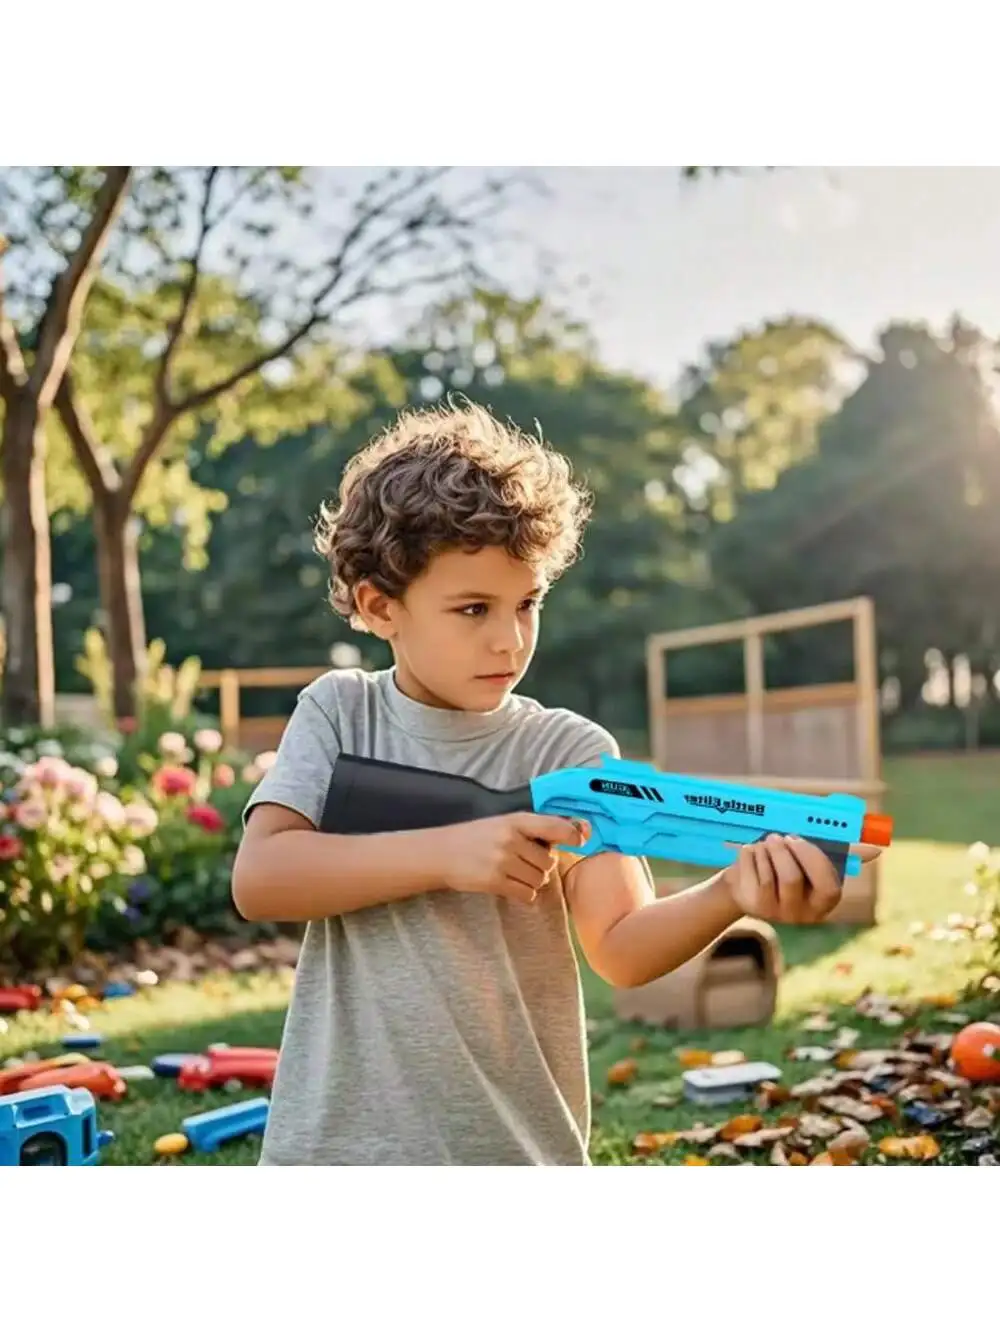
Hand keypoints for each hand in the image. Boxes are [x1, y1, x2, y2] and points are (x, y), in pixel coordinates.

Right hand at [438, 813, 585, 904]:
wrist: (441, 853)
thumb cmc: (475, 837)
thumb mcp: (502, 823)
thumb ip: (532, 828)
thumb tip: (573, 833)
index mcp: (515, 820)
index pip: (554, 825)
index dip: (572, 834)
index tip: (580, 839)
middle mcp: (511, 839)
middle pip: (548, 861)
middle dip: (542, 866)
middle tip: (525, 863)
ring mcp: (502, 861)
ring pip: (539, 879)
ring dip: (532, 881)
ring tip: (514, 873)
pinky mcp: (495, 882)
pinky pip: (526, 894)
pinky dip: (523, 894)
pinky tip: (511, 886)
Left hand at [721, 834, 883, 924]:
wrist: (748, 883)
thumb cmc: (788, 866)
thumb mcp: (813, 859)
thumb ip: (842, 852)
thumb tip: (876, 851)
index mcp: (825, 900)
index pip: (827, 886)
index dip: (811, 858)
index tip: (797, 838)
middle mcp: (803, 913)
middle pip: (791, 879)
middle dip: (782, 851)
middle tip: (776, 836)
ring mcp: (776, 913)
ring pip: (769, 874)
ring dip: (765, 850)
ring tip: (765, 844)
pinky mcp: (752, 906)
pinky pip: (751, 873)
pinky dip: (749, 855)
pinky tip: (751, 852)